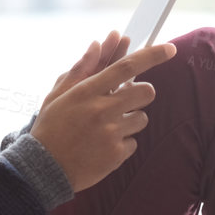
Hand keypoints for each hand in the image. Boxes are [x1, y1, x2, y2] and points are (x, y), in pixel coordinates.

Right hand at [30, 37, 177, 192]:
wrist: (44, 169)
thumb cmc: (51, 128)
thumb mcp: (58, 94)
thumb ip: (81, 68)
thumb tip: (98, 44)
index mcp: (87, 92)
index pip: (126, 67)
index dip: (152, 55)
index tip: (170, 49)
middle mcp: (101, 110)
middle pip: (145, 92)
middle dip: (141, 93)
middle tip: (126, 100)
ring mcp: (111, 133)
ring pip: (142, 118)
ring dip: (130, 119)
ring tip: (107, 128)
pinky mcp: (116, 154)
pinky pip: (134, 142)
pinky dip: (122, 143)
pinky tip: (103, 145)